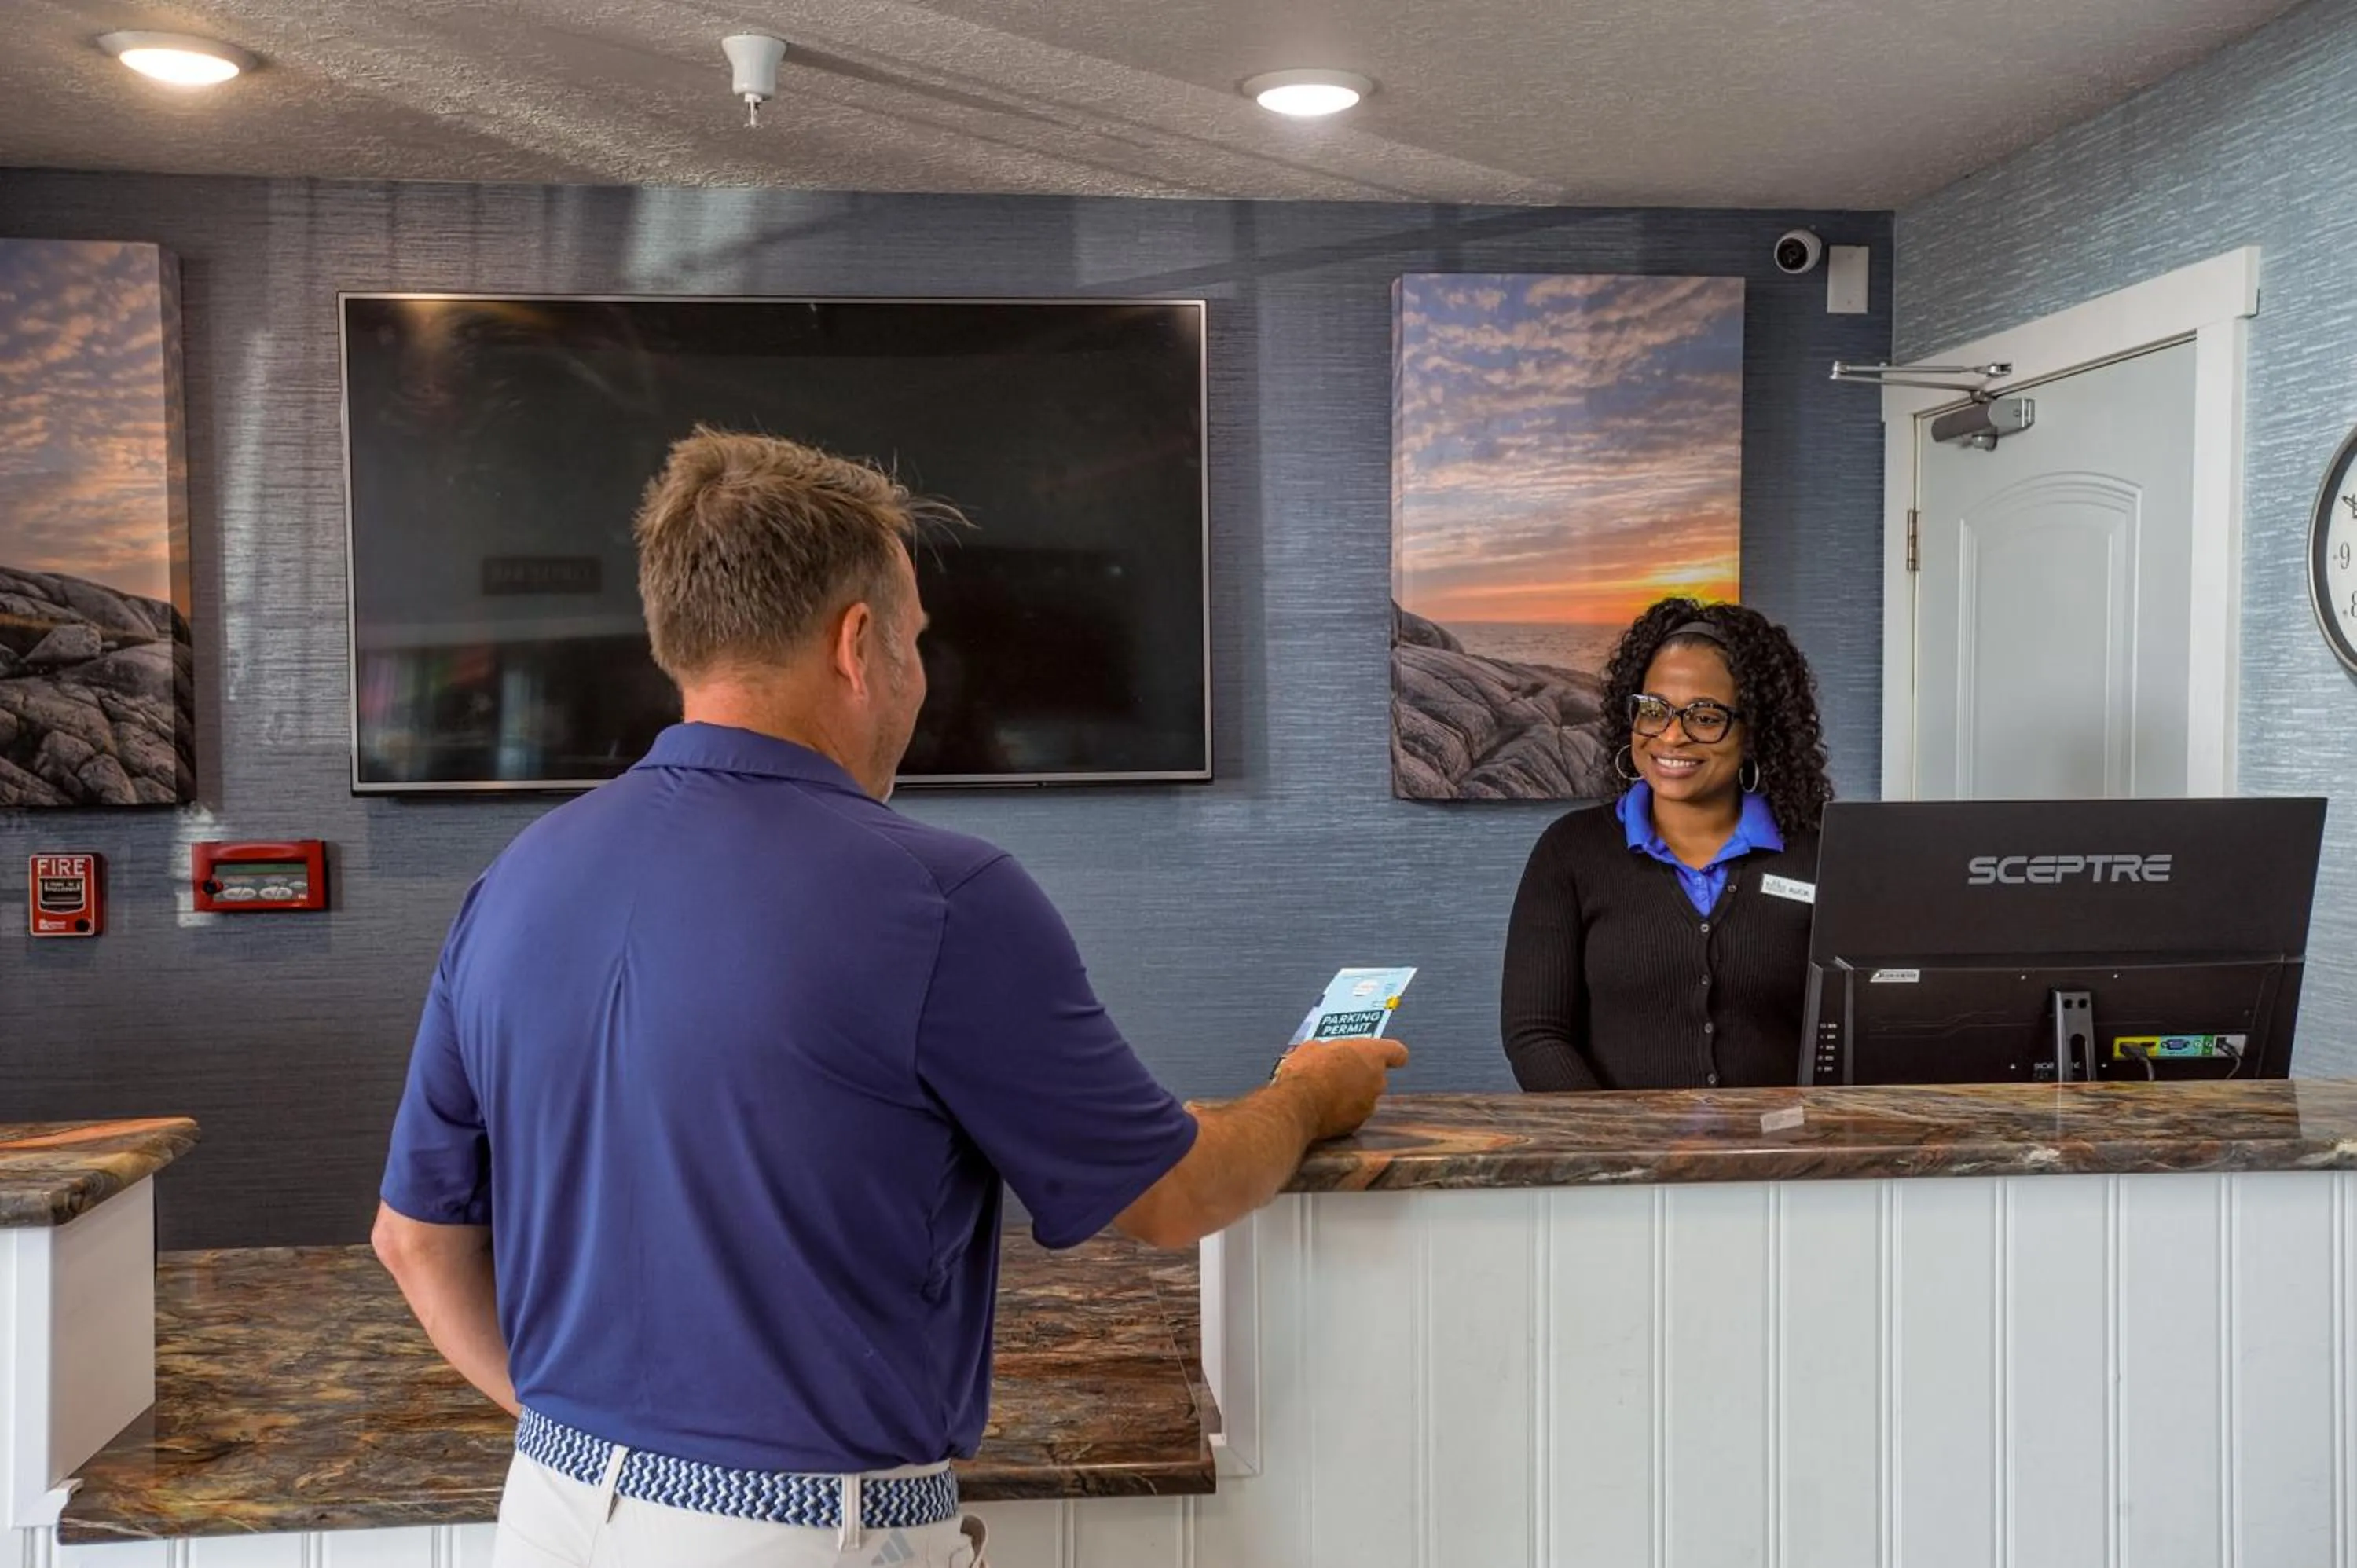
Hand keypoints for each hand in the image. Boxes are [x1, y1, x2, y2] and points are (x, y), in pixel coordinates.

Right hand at [1274, 1036, 1408, 1140]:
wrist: (1298, 1104)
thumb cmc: (1307, 1070)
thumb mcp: (1313, 1048)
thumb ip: (1329, 1050)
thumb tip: (1322, 1053)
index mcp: (1372, 1055)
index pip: (1398, 1052)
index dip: (1392, 1055)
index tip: (1388, 1058)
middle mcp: (1377, 1080)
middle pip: (1377, 1077)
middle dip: (1360, 1076)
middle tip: (1336, 1073)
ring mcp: (1369, 1105)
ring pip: (1364, 1097)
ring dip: (1351, 1095)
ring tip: (1325, 1093)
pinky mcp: (1356, 1125)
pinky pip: (1353, 1115)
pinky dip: (1341, 1113)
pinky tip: (1323, 1109)